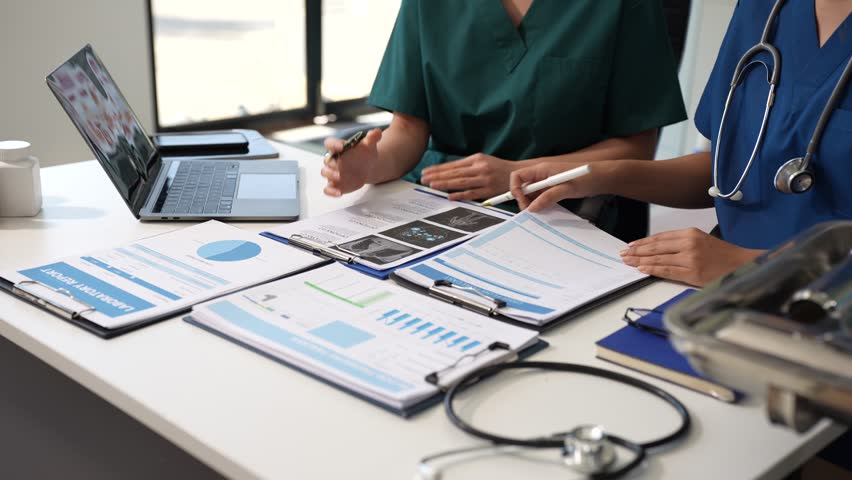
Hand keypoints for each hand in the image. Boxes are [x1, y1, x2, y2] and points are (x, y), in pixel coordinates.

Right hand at [321, 128, 381, 196]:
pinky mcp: (335, 184)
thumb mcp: (369, 145)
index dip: (334, 144)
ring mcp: (333, 172)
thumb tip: (376, 132)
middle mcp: (333, 159)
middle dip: (331, 164)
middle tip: (340, 167)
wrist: (367, 166)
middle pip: (326, 160)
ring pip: (325, 173)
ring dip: (330, 175)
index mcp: (338, 147)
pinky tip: (339, 193)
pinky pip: (328, 188)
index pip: (330, 143)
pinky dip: (331, 191)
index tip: (341, 146)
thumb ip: (372, 138)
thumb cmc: (364, 153)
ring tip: (339, 177)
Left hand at [420, 153, 516, 201]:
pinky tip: (450, 196)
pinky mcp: (489, 191)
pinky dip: (460, 195)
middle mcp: (480, 168)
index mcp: (476, 159)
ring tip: (432, 185)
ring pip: (461, 182)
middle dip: (438, 176)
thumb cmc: (497, 168)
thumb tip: (448, 173)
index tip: (426, 172)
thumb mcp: (483, 161)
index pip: (454, 165)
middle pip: (455, 173)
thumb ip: (467, 166)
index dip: (439, 169)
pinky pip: (472, 193)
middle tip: (424, 179)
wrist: (517, 174)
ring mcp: (484, 180)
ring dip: (445, 184)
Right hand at [510, 161, 614, 211]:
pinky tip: (546, 208)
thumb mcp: (566, 189)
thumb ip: (547, 197)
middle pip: (523, 186)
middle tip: (531, 211)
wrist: (602, 178)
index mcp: (541, 169)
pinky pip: (541, 195)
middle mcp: (542, 173)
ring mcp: (547, 180)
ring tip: (539, 211)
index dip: (515, 189)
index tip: (523, 203)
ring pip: (531, 192)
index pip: (518, 176)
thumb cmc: (586, 178)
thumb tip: (532, 208)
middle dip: (523, 199)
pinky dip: (541, 203)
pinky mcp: (553, 187)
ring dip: (532, 202)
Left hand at [620, 228, 763, 286]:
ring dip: (641, 261)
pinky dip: (653, 270)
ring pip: (659, 259)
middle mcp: (688, 243)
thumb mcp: (700, 240)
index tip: (630, 245)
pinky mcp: (692, 273)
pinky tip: (643, 269)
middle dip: (637, 251)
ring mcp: (690, 258)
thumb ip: (680, 242)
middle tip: (623, 254)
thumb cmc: (721, 254)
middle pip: (656, 247)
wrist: (742, 264)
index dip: (643, 242)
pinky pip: (667, 271)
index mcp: (690, 233)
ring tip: (628, 262)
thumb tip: (655, 248)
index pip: (660, 237)